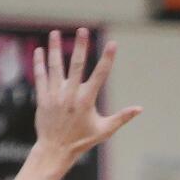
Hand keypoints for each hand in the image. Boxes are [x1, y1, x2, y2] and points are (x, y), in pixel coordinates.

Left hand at [31, 28, 140, 163]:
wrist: (55, 150)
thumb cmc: (82, 141)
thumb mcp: (105, 130)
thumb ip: (122, 117)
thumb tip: (140, 109)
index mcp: (87, 101)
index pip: (100, 75)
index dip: (107, 58)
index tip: (113, 44)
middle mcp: (70, 95)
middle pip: (76, 65)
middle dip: (81, 46)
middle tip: (82, 30)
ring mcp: (55, 95)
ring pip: (55, 67)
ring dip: (55, 49)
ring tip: (55, 33)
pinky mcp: (43, 98)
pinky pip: (40, 76)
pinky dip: (39, 63)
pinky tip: (40, 50)